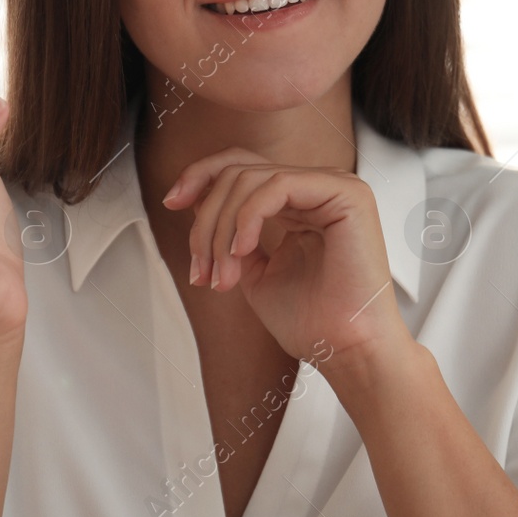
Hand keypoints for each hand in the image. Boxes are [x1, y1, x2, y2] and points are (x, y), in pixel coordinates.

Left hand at [161, 149, 408, 364]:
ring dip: (221, 229)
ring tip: (221, 276)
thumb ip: (231, 233)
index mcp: (300, 201)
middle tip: (200, 271)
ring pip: (251, 178)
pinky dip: (247, 218)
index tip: (171, 204)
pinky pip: (276, 186)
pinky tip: (241, 253)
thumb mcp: (252, 269)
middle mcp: (318, 186)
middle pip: (239, 171)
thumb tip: (194, 200)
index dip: (200, 176)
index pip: (243, 166)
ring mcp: (335, 185)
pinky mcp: (346, 193)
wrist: (345, 351)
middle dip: (206, 220)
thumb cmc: (309, 321)